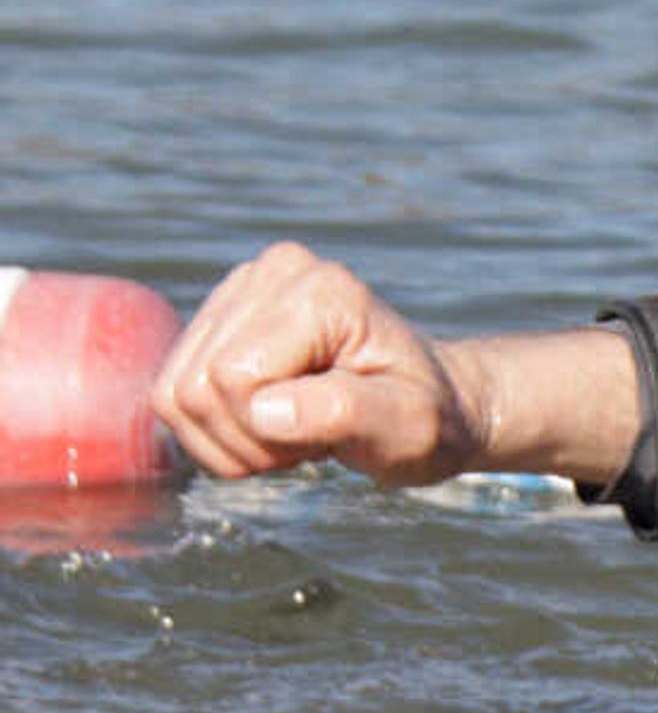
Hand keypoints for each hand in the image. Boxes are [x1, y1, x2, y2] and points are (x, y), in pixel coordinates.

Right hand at [148, 244, 639, 487]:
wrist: (430, 404)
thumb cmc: (428, 420)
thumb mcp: (409, 427)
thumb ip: (346, 413)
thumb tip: (266, 410)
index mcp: (320, 292)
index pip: (233, 378)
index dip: (266, 431)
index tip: (327, 436)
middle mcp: (272, 273)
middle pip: (193, 387)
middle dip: (244, 439)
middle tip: (309, 439)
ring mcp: (240, 290)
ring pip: (173, 395)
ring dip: (229, 438)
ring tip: (294, 430)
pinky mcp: (219, 318)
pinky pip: (172, 393)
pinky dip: (215, 430)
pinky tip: (271, 421)